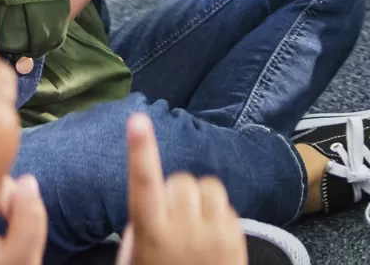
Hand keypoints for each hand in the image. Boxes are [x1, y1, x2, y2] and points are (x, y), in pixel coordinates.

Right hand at [116, 113, 245, 264]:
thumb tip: (147, 205)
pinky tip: (207, 235)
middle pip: (179, 180)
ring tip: (188, 222)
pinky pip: (226, 203)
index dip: (139, 150)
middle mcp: (184, 229)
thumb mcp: (133, 263)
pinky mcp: (236, 236)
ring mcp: (214, 232)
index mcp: (151, 234)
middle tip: (167, 216)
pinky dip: (215, 212)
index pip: (143, 183)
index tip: (136, 120)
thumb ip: (135, 234)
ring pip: (206, 185)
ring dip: (196, 196)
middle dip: (172, 190)